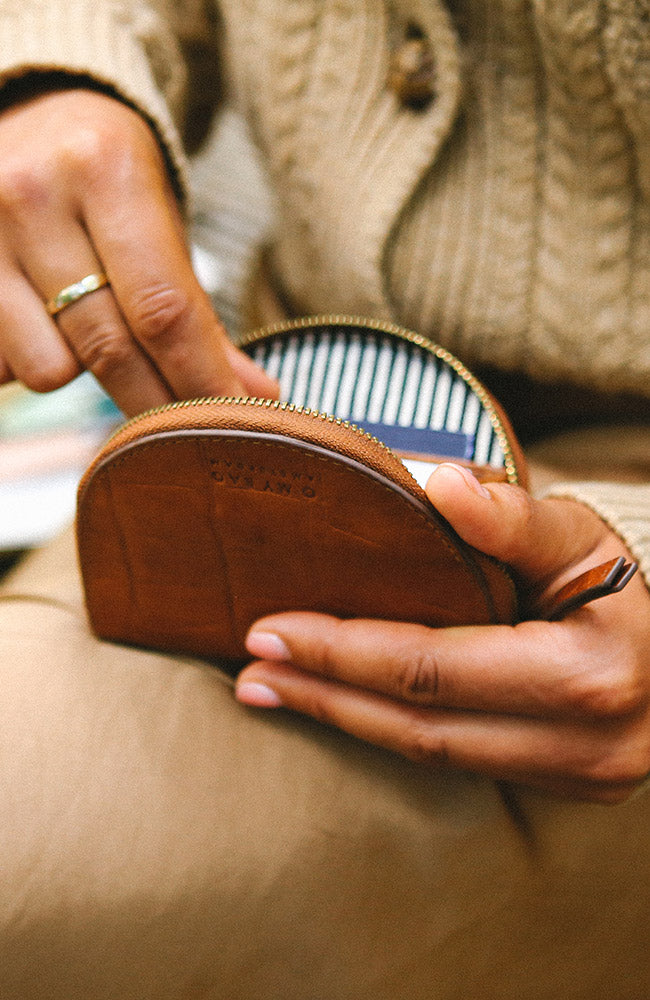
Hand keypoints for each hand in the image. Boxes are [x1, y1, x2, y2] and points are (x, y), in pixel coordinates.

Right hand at [0, 88, 276, 414]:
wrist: (27, 112)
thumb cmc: (107, 178)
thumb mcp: (160, 222)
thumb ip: (199, 313)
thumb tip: (254, 393)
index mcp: (106, 172)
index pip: (163, 309)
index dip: (201, 380)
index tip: (230, 424)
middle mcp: (34, 196)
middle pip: (109, 348)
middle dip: (156, 405)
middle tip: (185, 430)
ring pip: (47, 370)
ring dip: (81, 372)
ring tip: (89, 333)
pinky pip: (2, 366)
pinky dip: (31, 359)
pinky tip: (41, 324)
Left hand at [236, 463, 649, 802]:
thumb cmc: (627, 578)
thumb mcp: (578, 534)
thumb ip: (510, 516)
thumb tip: (434, 482)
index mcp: (585, 674)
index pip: (431, 668)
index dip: (342, 649)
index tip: (269, 627)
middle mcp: (584, 744)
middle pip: (419, 727)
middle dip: (324, 697)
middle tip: (250, 672)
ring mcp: (577, 777)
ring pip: (433, 758)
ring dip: (347, 722)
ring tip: (277, 692)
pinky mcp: (565, 788)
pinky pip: (458, 764)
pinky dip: (393, 732)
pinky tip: (347, 707)